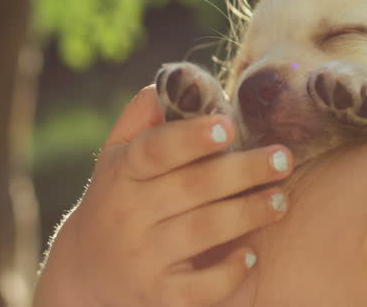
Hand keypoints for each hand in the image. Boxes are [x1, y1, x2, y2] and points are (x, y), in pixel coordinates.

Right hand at [35, 85, 294, 306]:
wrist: (83, 274)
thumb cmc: (117, 199)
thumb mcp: (116, 157)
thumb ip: (141, 119)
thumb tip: (170, 81)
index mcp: (121, 173)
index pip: (155, 151)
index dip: (191, 137)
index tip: (228, 126)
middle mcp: (128, 215)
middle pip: (193, 188)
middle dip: (244, 171)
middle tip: (283, 159)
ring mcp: (142, 259)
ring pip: (204, 231)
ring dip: (248, 214)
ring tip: (280, 200)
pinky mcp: (158, 297)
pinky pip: (201, 287)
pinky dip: (230, 272)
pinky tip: (251, 255)